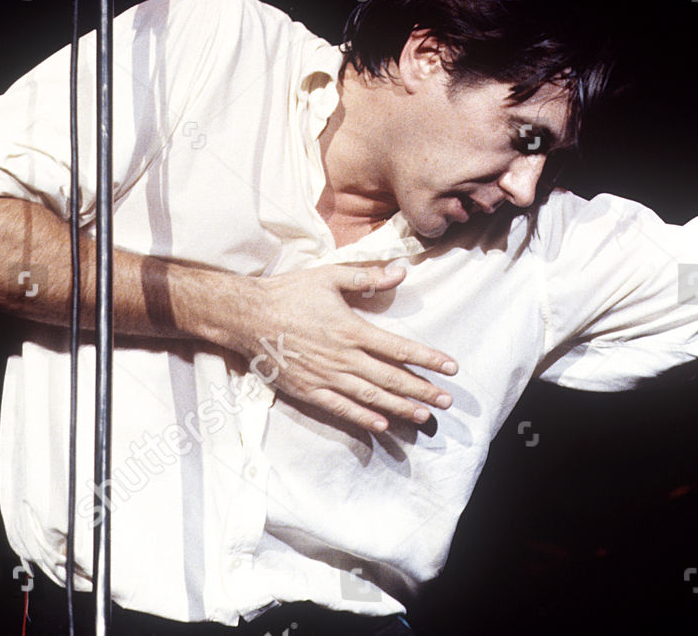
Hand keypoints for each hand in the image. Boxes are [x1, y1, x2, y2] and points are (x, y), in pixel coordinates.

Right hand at [211, 261, 457, 432]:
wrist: (247, 316)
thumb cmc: (289, 293)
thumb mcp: (330, 276)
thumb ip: (367, 277)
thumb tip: (401, 272)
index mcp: (351, 329)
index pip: (399, 348)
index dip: (427, 359)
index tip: (451, 367)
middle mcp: (343, 357)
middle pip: (391, 378)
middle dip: (422, 390)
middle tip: (448, 401)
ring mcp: (325, 376)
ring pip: (370, 397)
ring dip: (400, 407)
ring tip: (424, 415)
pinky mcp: (307, 390)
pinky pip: (340, 408)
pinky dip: (363, 417)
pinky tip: (382, 425)